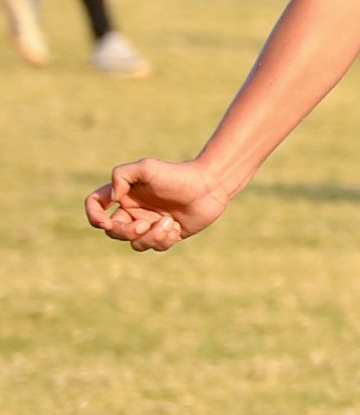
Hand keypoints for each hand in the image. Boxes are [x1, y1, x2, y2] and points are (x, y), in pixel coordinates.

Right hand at [87, 157, 232, 251]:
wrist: (209, 185)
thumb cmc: (177, 174)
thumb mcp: (146, 168)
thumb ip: (121, 176)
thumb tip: (112, 197)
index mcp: (125, 194)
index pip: (95, 205)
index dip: (93, 216)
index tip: (105, 222)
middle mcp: (134, 210)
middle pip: (114, 231)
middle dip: (126, 232)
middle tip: (144, 225)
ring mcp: (150, 224)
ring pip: (135, 243)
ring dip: (150, 237)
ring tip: (170, 223)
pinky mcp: (166, 234)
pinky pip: (155, 246)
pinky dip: (164, 240)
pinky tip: (177, 227)